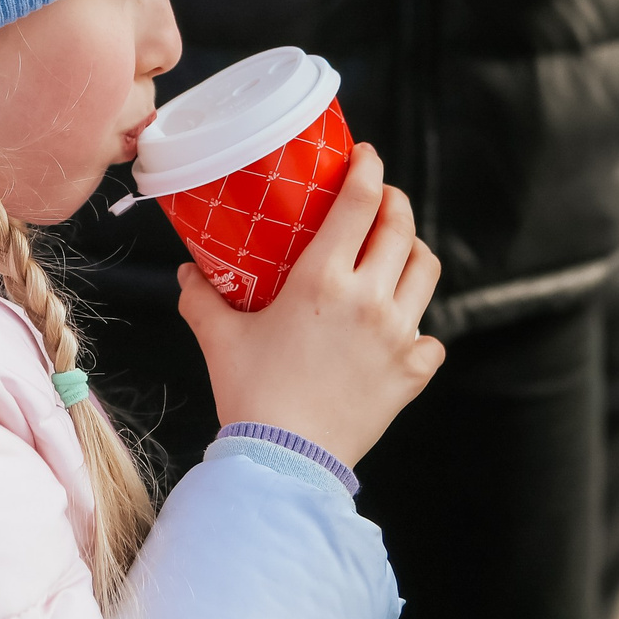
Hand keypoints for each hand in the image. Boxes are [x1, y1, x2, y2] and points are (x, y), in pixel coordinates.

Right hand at [178, 143, 445, 466]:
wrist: (285, 462)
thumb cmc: (251, 396)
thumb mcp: (220, 338)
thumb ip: (202, 298)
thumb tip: (188, 273)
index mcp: (323, 280)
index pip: (361, 203)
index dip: (369, 169)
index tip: (367, 157)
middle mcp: (369, 298)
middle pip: (402, 226)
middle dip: (395, 201)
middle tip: (381, 198)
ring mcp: (397, 335)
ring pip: (426, 270)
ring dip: (413, 252)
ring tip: (396, 252)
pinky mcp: (412, 372)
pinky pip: (431, 336)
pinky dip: (419, 327)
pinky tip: (399, 330)